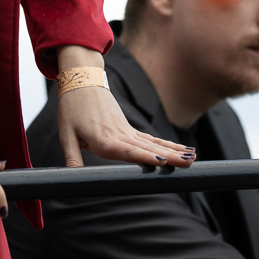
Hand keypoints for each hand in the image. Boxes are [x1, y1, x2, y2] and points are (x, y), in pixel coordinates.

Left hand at [56, 45, 193, 169]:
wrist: (81, 80)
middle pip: (147, 148)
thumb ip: (71, 158)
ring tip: (192, 157)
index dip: (144, 156)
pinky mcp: (128, 128)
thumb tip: (68, 178)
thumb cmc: (72, 107)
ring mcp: (126, 130)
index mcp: (103, 139)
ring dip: (173, 150)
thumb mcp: (66, 133)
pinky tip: (181, 150)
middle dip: (169, 156)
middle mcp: (119, 135)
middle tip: (189, 163)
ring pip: (153, 143)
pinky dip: (166, 144)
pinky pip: (150, 138)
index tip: (161, 161)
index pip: (127, 151)